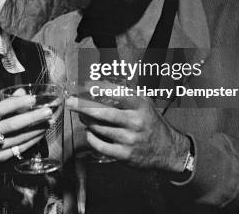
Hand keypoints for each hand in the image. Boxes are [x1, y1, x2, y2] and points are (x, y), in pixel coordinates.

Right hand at [0, 95, 52, 198]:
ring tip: (49, 121)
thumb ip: (3, 105)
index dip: (16, 103)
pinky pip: (19, 149)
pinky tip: (41, 133)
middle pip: (12, 125)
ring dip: (36, 129)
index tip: (32, 98)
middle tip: (47, 111)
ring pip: (18, 138)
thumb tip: (22, 92)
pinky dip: (32, 140)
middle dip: (32, 117)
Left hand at [66, 95, 189, 172]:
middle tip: (70, 102)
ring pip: (99, 128)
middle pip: (103, 113)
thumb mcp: (145, 104)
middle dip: (83, 107)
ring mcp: (129, 140)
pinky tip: (89, 132)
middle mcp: (135, 122)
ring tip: (82, 116)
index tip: (84, 87)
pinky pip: (100, 145)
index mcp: (140, 106)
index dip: (99, 90)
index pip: (117, 94)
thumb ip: (126, 93)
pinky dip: (91, 138)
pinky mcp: (124, 155)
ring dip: (87, 121)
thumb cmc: (151, 123)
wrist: (168, 150)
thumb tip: (101, 84)